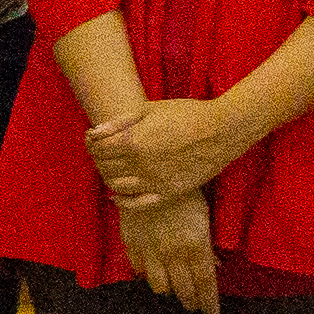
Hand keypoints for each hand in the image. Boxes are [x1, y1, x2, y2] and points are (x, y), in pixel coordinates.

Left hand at [87, 94, 249, 204]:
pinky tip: (117, 195)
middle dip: (98, 159)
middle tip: (101, 152)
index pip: (98, 149)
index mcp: (134, 141)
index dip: (91, 144)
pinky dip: (123, 201)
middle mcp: (140, 165)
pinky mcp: (168, 193)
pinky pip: (138, 204)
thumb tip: (93, 132)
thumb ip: (119, 122)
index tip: (93, 139)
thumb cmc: (186, 114)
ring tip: (112, 168)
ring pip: (117, 187)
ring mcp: (154, 182)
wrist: (221, 131)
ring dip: (108, 177)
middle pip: (105, 167)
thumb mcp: (149, 109)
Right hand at [118, 183, 218, 313]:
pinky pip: (139, 268)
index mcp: (195, 246)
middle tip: (194, 306)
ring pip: (159, 284)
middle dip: (190, 301)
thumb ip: (207, 243)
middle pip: (183, 289)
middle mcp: (172, 254)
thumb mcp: (204, 213)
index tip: (211, 313)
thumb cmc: (184, 188)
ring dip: (168, 290)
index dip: (208, 302)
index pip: (204, 284)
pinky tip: (152, 272)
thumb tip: (215, 264)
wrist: (147, 171)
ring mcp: (150, 250)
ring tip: (173, 291)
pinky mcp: (131, 241)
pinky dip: (146, 274)